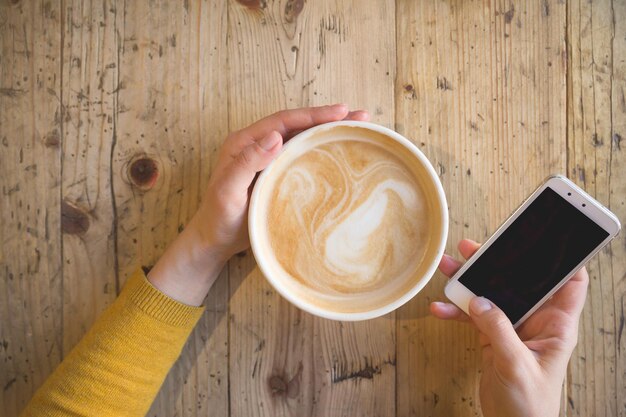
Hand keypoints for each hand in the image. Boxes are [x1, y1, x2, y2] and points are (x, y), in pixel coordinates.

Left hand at [147, 104, 369, 304]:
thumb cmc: (218, 218)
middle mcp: (257, 145)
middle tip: (361, 116)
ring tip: (358, 129)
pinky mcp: (276, 174)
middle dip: (328, 119)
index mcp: (244, 142)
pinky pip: (302, 156)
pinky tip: (339, 153)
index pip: (284, 120)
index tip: (340, 112)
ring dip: (328, 132)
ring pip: (302, 139)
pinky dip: (321, 150)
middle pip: (297, 125)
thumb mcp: (228, 191)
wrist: (214, 241)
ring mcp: (268, 159)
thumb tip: (275, 136)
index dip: (313, 115)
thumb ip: (247, 163)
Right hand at [430, 239, 587, 416]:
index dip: (564, 259)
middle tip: (474, 248)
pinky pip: (473, 314)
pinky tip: (440, 308)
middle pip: (520, 281)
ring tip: (448, 268)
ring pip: (491, 294)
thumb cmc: (531, 405)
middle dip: (497, 263)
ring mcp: (512, 327)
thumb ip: (498, 330)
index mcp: (556, 325)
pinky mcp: (492, 336)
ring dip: (469, 282)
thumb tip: (479, 301)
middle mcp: (536, 322)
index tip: (546, 237)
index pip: (569, 283)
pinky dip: (456, 310)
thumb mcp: (516, 365)